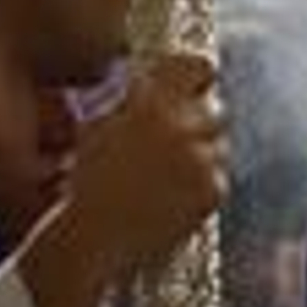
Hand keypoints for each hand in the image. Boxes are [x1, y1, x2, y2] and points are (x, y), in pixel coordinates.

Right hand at [18, 50, 224, 306]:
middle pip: (214, 111)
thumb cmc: (87, 185)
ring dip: (201, 160)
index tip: (197, 88)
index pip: (200, 66)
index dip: (199, 77)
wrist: (90, 240)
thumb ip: (134, 97)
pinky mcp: (212, 190)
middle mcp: (181, 123)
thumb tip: (156, 79)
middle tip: (172, 153)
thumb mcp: (100, 124)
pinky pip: (218, 179)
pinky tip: (171, 204)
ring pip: (219, 147)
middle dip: (198, 128)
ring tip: (165, 184)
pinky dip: (202, 191)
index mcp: (152, 99)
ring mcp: (200, 157)